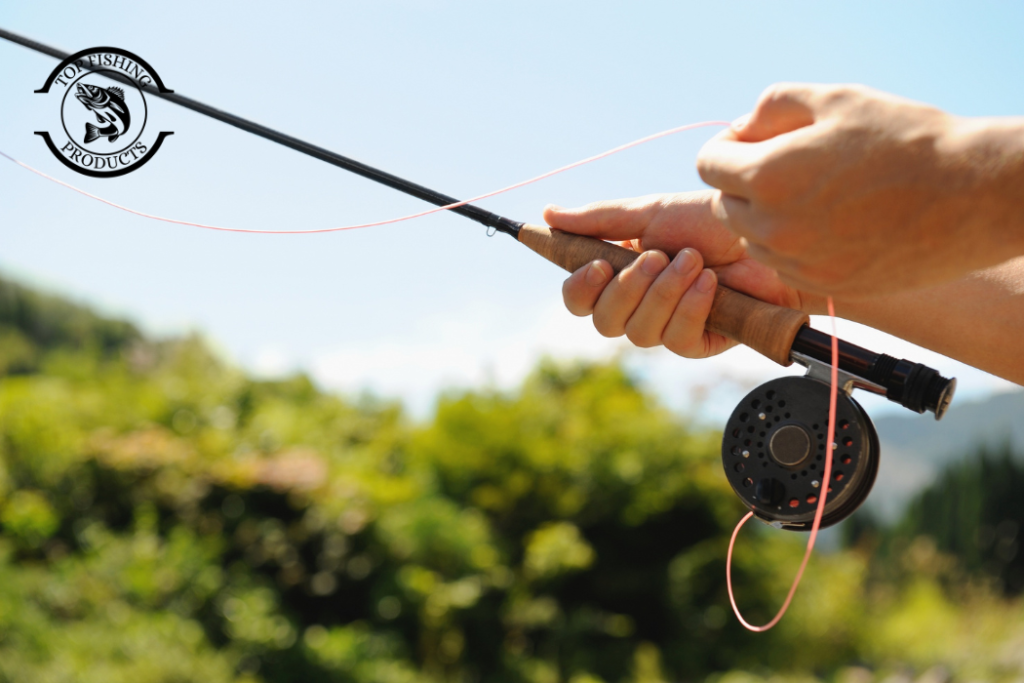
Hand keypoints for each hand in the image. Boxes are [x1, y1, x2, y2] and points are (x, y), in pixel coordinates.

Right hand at [545, 192, 809, 357]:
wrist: (766, 234)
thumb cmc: (712, 222)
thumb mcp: (651, 213)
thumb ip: (599, 220)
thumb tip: (548, 213)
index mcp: (619, 273)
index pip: (579, 299)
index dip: (580, 288)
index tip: (597, 264)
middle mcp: (638, 305)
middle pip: (603, 322)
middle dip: (628, 289)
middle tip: (657, 256)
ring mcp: (667, 326)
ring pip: (638, 332)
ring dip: (665, 292)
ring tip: (694, 262)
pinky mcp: (698, 343)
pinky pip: (676, 338)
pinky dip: (691, 306)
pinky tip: (711, 285)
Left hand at [697, 83, 1023, 297]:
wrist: (969, 196)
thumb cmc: (904, 139)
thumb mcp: (835, 99)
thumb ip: (772, 106)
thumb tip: (740, 129)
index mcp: (768, 177)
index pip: (708, 164)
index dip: (726, 147)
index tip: (750, 142)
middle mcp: (772, 228)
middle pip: (723, 204)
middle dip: (744, 182)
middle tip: (789, 165)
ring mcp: (796, 264)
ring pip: (752, 239)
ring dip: (767, 217)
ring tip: (817, 195)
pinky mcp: (821, 286)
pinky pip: (783, 264)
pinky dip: (794, 245)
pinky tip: (834, 224)